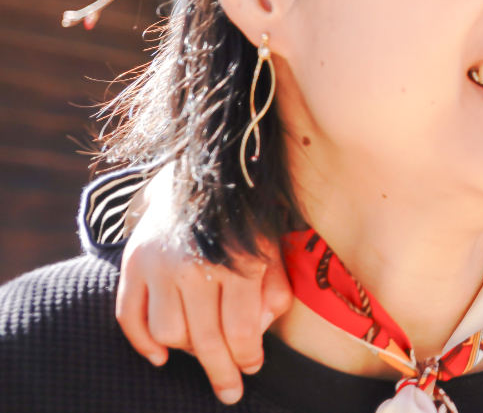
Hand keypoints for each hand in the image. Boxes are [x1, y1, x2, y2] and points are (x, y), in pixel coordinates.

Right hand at [114, 167, 292, 404]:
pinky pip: (129, 318)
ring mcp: (160, 265)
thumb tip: (259, 337)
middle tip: (230, 393)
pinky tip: (162, 357)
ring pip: (168, 334)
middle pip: (205, 340)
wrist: (201, 171)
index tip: (252, 368)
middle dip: (221, 373)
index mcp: (237, 261)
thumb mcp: (271, 247)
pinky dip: (142, 344)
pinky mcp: (133, 263)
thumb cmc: (244, 217)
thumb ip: (273, 291)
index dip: (247, 358)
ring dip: (187, 351)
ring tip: (203, 350)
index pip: (239, 331)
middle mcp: (195, 265)